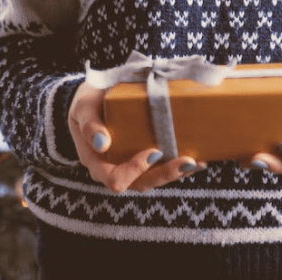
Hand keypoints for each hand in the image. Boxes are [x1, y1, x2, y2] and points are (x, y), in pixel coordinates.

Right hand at [68, 81, 204, 192]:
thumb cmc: (86, 103)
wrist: (93, 98)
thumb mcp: (83, 107)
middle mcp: (113, 169)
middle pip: (140, 184)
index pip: (115, 178)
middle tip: (188, 161)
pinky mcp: (144, 160)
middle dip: (166, 175)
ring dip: (176, 173)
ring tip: (197, 161)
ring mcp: (130, 166)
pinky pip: (161, 168)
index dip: (135, 170)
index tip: (153, 152)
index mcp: (96, 162)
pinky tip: (198, 158)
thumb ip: (89, 123)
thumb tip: (101, 143)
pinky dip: (179, 165)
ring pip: (154, 179)